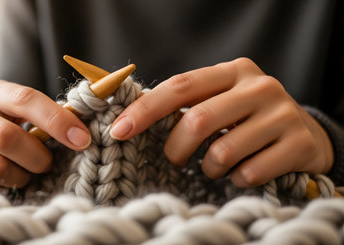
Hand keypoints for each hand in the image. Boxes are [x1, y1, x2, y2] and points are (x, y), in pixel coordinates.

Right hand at [0, 78, 90, 196]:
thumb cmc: (10, 126)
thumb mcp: (26, 115)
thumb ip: (50, 118)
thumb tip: (83, 134)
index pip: (25, 99)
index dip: (57, 121)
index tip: (82, 140)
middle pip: (6, 137)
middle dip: (37, 156)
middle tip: (47, 164)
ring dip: (20, 176)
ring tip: (25, 174)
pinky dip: (1, 190)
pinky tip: (5, 183)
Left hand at [109, 58, 333, 187]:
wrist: (305, 135)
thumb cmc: (248, 120)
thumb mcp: (221, 101)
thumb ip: (188, 105)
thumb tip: (132, 121)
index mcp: (233, 71)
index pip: (180, 86)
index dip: (146, 109)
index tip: (119, 131)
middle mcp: (259, 86)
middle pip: (198, 120)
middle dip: (176, 148)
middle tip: (174, 160)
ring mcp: (282, 114)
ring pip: (223, 151)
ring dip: (209, 168)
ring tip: (214, 166)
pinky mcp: (299, 143)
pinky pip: (249, 172)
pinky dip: (236, 179)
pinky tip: (241, 172)